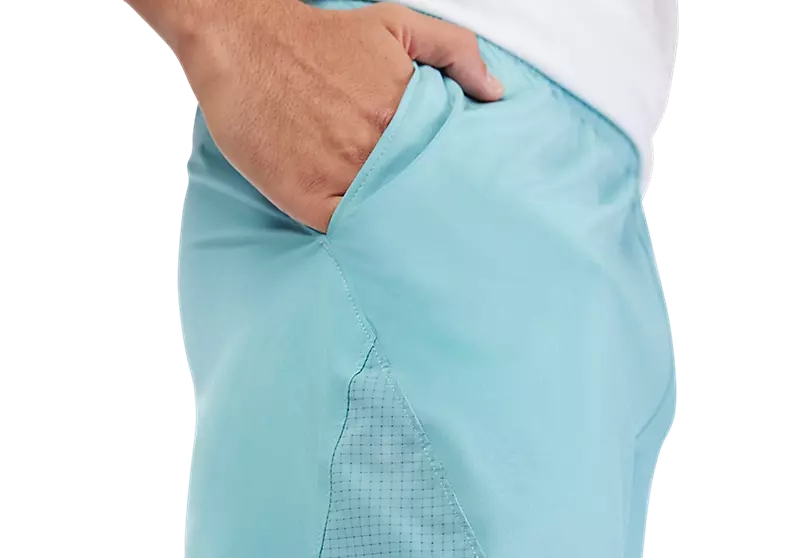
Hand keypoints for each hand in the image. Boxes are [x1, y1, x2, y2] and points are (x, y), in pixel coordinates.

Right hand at [175, 0, 503, 231]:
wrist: (241, 41)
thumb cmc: (315, 36)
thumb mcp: (393, 23)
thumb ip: (453, 49)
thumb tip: (493, 92)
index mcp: (400, 109)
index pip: (441, 164)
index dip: (449, 180)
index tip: (458, 193)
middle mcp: (373, 146)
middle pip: (414, 194)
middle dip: (426, 207)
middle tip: (438, 224)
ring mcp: (339, 174)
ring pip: (381, 216)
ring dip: (393, 226)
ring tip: (406, 237)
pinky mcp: (305, 197)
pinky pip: (343, 229)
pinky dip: (356, 233)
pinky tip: (365, 233)